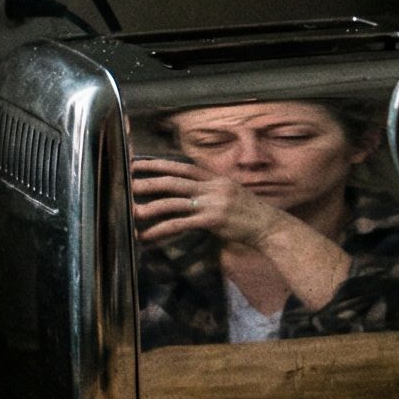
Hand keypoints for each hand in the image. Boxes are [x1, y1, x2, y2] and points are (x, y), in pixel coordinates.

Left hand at [131, 157, 279, 248]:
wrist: (270, 226)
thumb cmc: (250, 214)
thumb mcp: (231, 193)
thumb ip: (211, 190)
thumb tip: (191, 193)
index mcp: (215, 178)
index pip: (183, 167)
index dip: (160, 164)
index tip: (140, 163)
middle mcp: (212, 187)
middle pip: (174, 181)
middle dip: (149, 181)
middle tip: (127, 182)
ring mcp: (212, 203)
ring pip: (174, 202)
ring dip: (150, 207)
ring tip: (132, 212)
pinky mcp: (212, 220)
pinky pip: (180, 224)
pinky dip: (161, 229)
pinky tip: (148, 236)